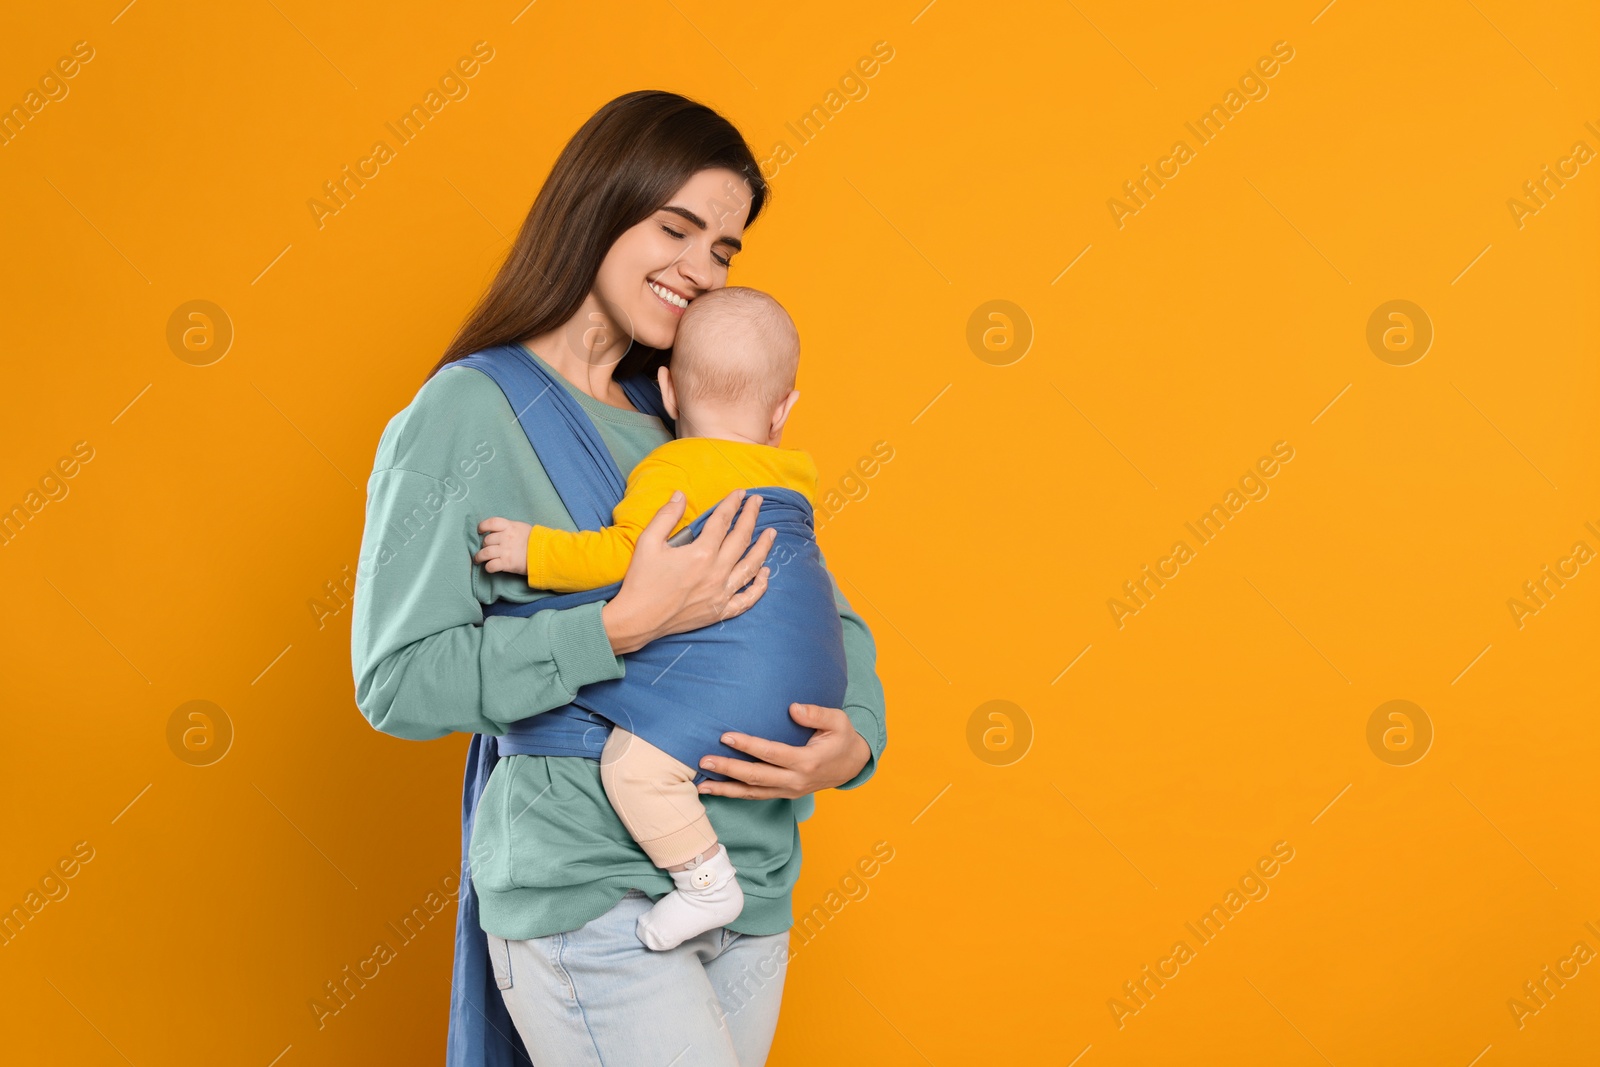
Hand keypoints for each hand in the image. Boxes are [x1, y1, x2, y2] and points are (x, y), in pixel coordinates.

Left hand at [474, 517, 532, 574]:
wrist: (546, 553)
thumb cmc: (537, 541)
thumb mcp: (524, 529)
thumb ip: (511, 529)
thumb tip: (501, 532)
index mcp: (510, 527)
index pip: (491, 523)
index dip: (483, 527)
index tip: (480, 531)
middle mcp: (505, 538)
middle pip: (487, 540)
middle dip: (484, 545)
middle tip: (485, 549)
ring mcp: (505, 551)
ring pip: (484, 553)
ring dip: (479, 557)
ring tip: (478, 560)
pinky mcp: (506, 564)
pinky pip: (491, 566)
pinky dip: (488, 567)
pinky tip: (489, 568)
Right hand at [600, 489, 775, 654]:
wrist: (637, 620)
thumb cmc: (641, 580)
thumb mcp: (647, 541)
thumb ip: (666, 515)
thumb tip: (680, 494)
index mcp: (701, 553)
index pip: (723, 521)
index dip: (732, 504)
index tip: (741, 493)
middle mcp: (717, 572)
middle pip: (742, 539)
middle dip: (751, 517)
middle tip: (758, 503)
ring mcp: (721, 593)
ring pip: (751, 566)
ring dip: (763, 547)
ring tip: (771, 533)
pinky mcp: (719, 611)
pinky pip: (748, 599)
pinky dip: (759, 586)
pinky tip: (765, 573)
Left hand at [696, 704, 870, 799]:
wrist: (853, 765)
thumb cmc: (843, 738)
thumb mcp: (838, 721)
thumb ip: (816, 713)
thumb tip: (792, 708)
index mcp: (807, 762)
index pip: (771, 753)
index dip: (748, 746)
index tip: (726, 736)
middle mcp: (796, 781)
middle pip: (756, 777)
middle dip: (728, 769)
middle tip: (704, 760)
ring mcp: (789, 791)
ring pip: (753, 793)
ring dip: (726, 789)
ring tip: (701, 785)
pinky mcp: (784, 794)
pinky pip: (757, 796)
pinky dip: (736, 794)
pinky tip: (718, 790)